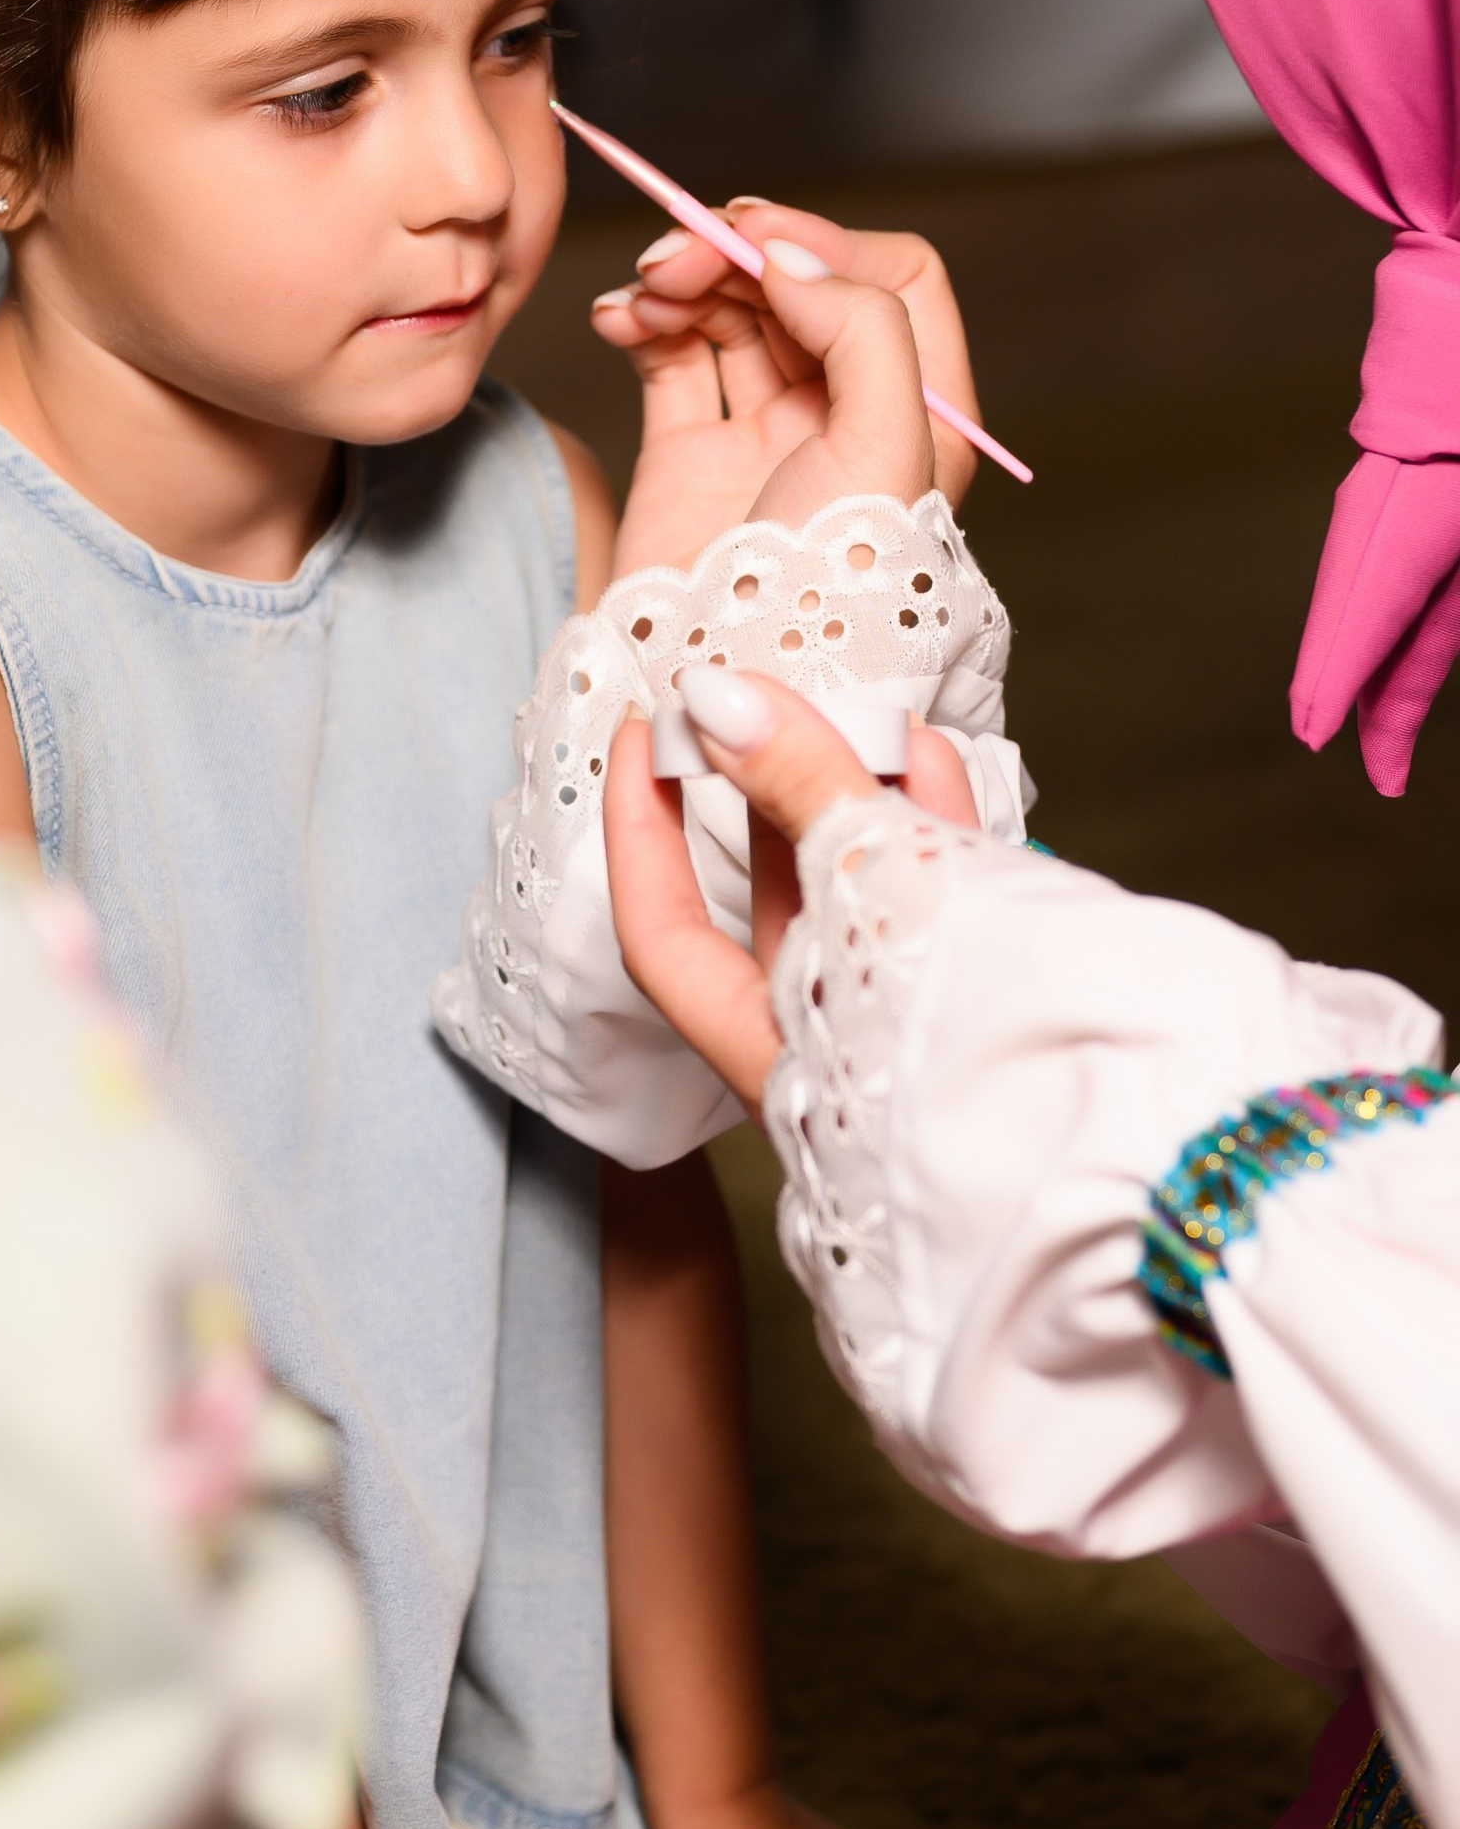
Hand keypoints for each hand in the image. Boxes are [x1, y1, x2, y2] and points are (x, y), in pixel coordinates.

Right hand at [599, 207, 978, 574]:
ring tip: (644, 292)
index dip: (826, 245)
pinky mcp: (691, 454)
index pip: (895, 279)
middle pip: (801, 285)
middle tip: (680, 253)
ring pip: (731, 311)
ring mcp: (767, 434)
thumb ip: (864, 331)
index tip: (758, 246)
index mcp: (921, 414)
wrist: (721, 689)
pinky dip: (641, 320)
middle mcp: (849, 416)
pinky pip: (668, 356)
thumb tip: (789, 258)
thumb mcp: (887, 452)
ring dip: (685, 280)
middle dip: (738, 253)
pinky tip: (618, 317)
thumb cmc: (826, 591)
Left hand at [602, 688, 980, 1102]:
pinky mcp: (1004, 1003)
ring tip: (848, 704)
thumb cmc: (1011, 1043)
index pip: (665, 936)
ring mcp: (924, 1034)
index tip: (647, 727)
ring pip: (861, 899)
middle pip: (768, 908)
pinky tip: (923, 750)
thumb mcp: (885, 890)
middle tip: (750, 697)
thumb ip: (801, 789)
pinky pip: (942, 904)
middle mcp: (839, 1062)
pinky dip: (928, 826)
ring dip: (850, 796)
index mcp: (778, 1068)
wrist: (1187, 1132)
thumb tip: (714, 699)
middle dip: (759, 795)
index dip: (640, 828)